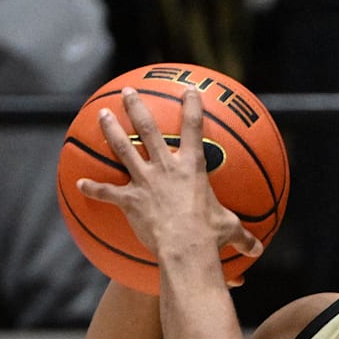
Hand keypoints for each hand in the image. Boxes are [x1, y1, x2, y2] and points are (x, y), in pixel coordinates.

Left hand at [76, 86, 261, 265]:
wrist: (185, 246)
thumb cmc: (210, 235)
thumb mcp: (231, 230)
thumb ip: (243, 236)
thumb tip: (259, 248)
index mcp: (192, 167)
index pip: (194, 129)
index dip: (192, 106)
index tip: (189, 89)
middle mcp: (166, 167)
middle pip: (147, 129)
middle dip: (136, 107)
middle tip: (127, 92)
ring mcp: (145, 181)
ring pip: (123, 149)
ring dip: (111, 130)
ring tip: (102, 115)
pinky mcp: (130, 200)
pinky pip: (107, 192)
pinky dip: (93, 188)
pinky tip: (79, 184)